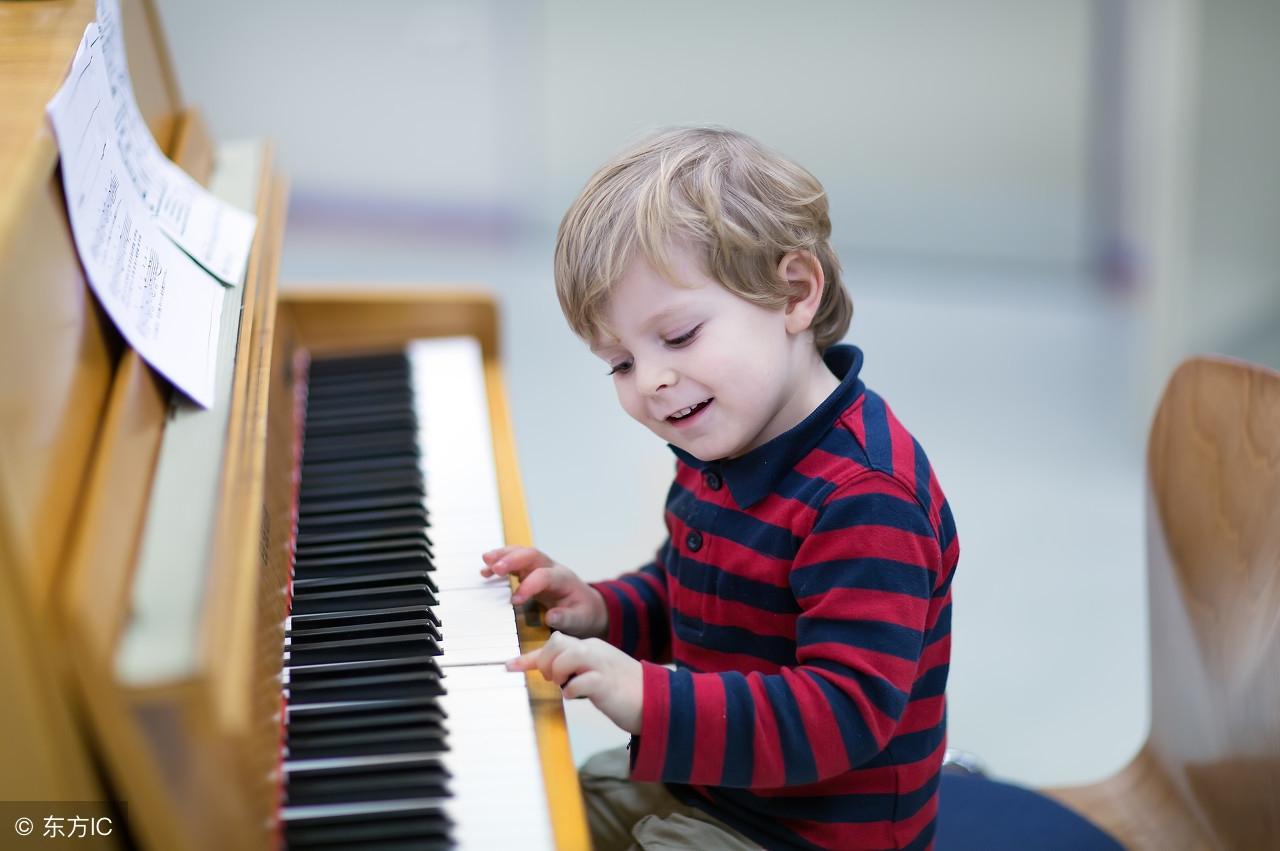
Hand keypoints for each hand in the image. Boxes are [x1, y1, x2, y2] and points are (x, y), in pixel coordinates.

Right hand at [481, 546, 608, 637]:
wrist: (587, 605)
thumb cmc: (583, 612)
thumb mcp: (580, 620)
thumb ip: (567, 618)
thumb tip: (551, 616)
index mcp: (564, 579)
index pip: (544, 576)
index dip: (528, 586)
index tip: (514, 601)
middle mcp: (552, 568)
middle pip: (532, 555)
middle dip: (512, 560)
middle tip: (494, 569)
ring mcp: (541, 567)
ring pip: (522, 553)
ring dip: (503, 555)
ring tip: (486, 562)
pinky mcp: (532, 571)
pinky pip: (515, 562)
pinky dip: (500, 562)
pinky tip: (486, 569)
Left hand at [508, 632, 642, 733]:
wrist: (657, 700)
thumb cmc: (624, 690)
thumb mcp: (596, 674)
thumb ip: (576, 669)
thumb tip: (551, 672)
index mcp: (591, 647)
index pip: (555, 643)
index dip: (529, 657)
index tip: (510, 666)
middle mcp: (594, 650)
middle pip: (556, 643)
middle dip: (546, 663)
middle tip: (555, 681)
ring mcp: (600, 665)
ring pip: (564, 656)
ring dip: (557, 675)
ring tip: (566, 686)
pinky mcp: (605, 683)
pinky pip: (577, 682)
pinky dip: (571, 691)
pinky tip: (577, 697)